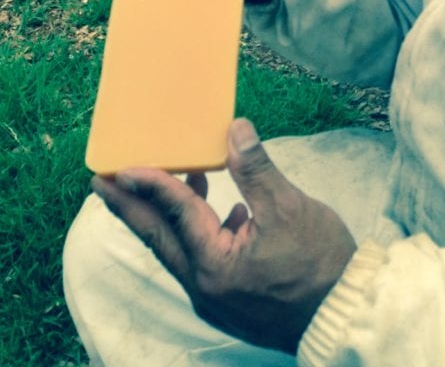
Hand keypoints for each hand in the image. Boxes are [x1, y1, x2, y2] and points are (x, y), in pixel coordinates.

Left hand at [91, 118, 355, 352]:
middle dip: (131, 207)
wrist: (342, 315)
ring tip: (159, 183)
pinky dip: (198, 232)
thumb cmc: (319, 264)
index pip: (174, 214)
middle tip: (102, 182)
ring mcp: (215, 297)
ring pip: (178, 250)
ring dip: (165, 217)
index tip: (122, 167)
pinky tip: (220, 209)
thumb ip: (255, 168)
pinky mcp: (230, 300)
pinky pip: (200, 260)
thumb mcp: (289, 208)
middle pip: (159, 238)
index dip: (150, 185)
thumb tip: (235, 129)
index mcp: (214, 263)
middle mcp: (204, 286)